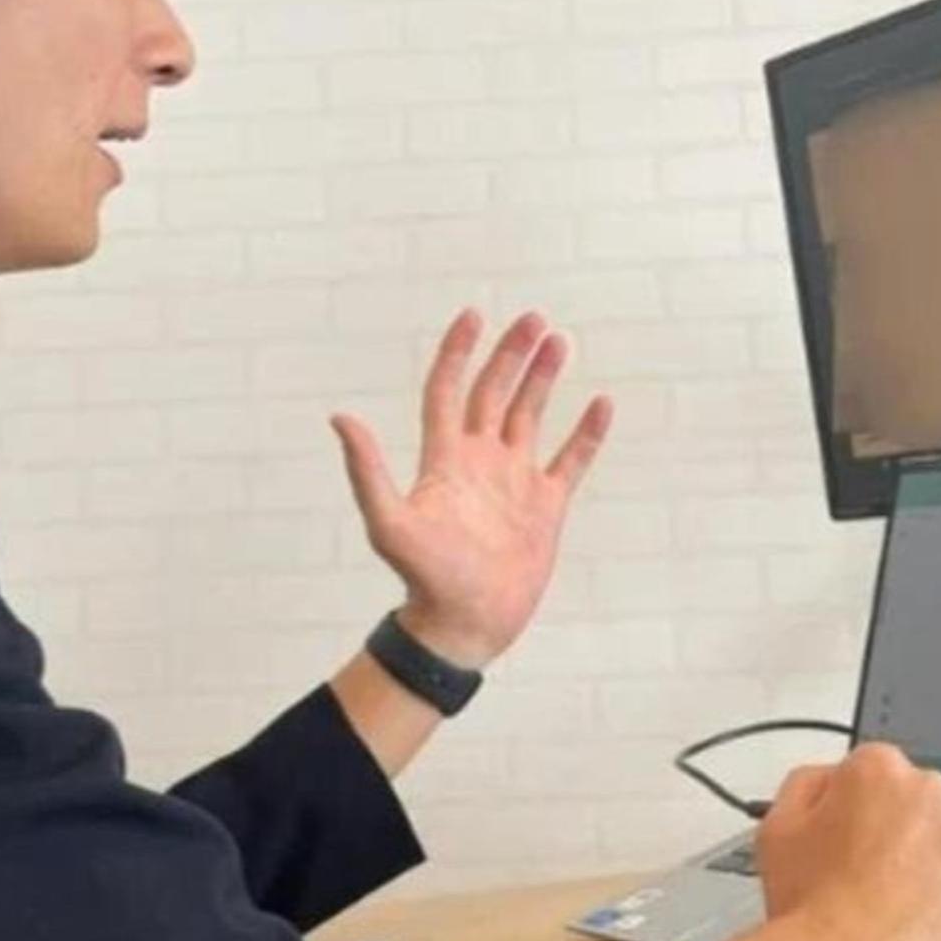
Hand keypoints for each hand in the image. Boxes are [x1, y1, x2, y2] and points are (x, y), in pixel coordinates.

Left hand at [330, 309, 613, 669]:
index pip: (449, 390)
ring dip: (543, 379)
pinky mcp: (544, 506)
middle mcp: (479, 461)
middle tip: (535, 319)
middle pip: (494, 393)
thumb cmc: (423, 578)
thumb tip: (339, 418)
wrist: (464, 625)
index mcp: (444, 459)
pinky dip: (586, 433)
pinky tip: (600, 403)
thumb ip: (367, 470)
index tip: (474, 315)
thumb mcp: (389, 522)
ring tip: (559, 342)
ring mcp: (514, 481)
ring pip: (530, 416)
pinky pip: (570, 460)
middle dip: (512, 354)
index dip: (458, 352)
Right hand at [733, 744, 940, 940]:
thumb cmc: (815, 908)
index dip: (855, 810)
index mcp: (879, 769)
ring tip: (896, 907)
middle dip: (899, 832)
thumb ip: (806, 786)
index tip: (849, 837)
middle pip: (916, 804)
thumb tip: (828, 781)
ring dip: (932, 865)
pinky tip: (924, 920)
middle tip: (870, 877)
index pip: (873, 772)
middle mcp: (932, 792)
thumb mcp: (778, 828)